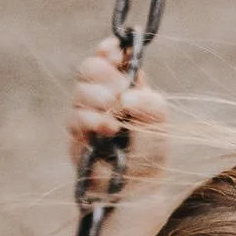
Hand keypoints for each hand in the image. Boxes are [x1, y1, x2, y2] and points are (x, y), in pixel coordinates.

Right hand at [67, 37, 167, 185]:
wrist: (136, 186)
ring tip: (116, 119)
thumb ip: (151, 102)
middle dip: (104, 76)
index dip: (110, 49)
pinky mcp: (76, 133)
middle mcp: (103, 93)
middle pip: (89, 67)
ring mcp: (87, 112)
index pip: (110, 55)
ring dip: (98, 100)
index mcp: (125, 83)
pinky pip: (75, 117)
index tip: (116, 54)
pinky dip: (93, 121)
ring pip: (80, 90)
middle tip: (120, 94)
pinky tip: (108, 131)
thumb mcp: (160, 122)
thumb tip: (125, 96)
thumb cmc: (151, 151)